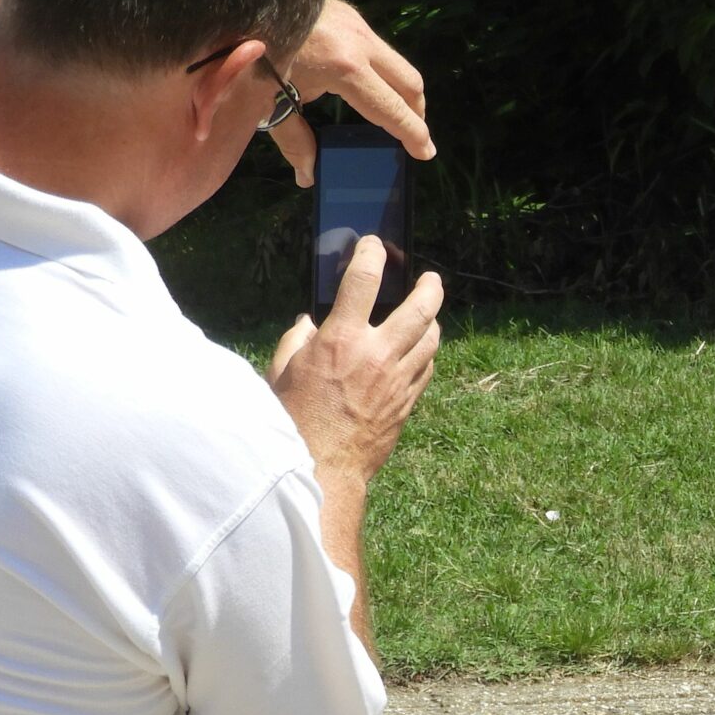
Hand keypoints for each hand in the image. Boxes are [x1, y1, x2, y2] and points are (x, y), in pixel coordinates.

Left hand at [267, 0, 433, 186]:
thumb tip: (307, 175)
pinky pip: (377, 47)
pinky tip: (363, 83)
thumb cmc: (243, 46)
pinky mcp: (345, 11)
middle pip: (409, 82)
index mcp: (345, 68)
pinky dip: (382, 71)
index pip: (392, 109)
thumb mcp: (265, 100)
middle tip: (413, 137)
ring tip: (391, 113)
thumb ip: (293, 139)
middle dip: (417, 112)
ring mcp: (355, 22)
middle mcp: (359, 41)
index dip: (413, 134)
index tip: (426, 153)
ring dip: (401, 90)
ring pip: (396, 62)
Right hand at [269, 236, 442, 483]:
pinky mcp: (407, 403)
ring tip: (428, 313)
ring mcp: (398, 380)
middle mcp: (376, 355)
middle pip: (420, 308)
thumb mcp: (282, 372)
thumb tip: (308, 322)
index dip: (370, 255)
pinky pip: (426, 369)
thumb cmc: (294, 420)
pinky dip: (426, 354)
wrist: (322, 467)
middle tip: (430, 278)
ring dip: (432, 321)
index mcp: (340, 341)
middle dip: (429, 286)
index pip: (363, 281)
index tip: (373, 246)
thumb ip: (295, 340)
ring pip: (431, 340)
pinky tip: (419, 352)